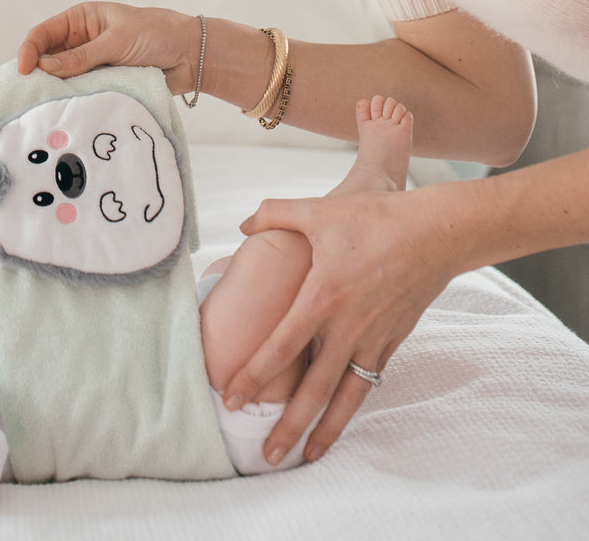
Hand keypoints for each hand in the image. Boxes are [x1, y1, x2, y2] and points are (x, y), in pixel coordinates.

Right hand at [16, 2, 199, 93]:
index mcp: (81, 20)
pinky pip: (81, 94)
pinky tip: (67, 110)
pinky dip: (74, 101)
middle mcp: (81, 42)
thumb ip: (82, 57)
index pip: (44, 34)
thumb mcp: (117, 41)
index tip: (23, 70)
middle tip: (27, 94)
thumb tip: (45, 68)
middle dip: (37, 74)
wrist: (191, 56)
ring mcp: (91, 65)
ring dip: (55, 90)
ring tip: (44, 105)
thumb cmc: (157, 35)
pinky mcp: (103, 84)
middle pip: (47, 59)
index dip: (29, 50)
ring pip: (62, 80)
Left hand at [222, 187, 459, 463]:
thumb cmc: (375, 217)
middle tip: (265, 457)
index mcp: (323, 296)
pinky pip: (369, 381)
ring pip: (347, 397)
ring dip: (326, 430)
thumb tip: (241, 225)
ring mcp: (375, 338)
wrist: (438, 231)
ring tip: (307, 458)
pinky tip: (340, 418)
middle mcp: (348, 326)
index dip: (254, 375)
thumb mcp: (318, 209)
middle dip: (288, 425)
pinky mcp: (394, 340)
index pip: (280, 346)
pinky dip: (353, 406)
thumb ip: (273, 214)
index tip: (231, 398)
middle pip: (314, 389)